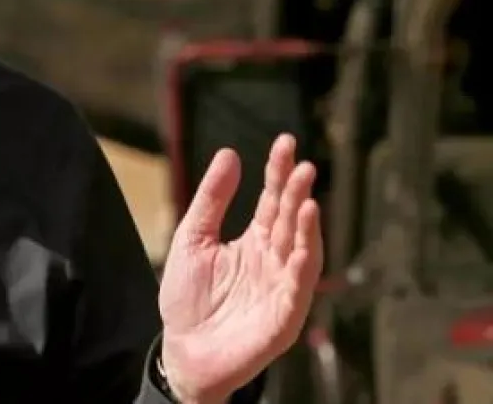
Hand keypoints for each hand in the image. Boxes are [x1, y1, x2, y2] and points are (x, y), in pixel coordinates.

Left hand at [158, 134, 323, 403]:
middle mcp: (274, 261)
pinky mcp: (283, 318)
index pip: (272, 200)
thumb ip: (212, 200)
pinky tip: (302, 250)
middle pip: (289, 221)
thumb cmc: (188, 297)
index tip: (285, 141)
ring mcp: (282, 288)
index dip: (279, 172)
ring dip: (307, 228)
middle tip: (302, 165)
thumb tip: (229, 153)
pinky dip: (302, 271)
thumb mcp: (193, 238)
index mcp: (254, 241)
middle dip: (296, 194)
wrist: (183, 350)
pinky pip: (297, 292)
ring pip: (302, 252)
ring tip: (308, 201)